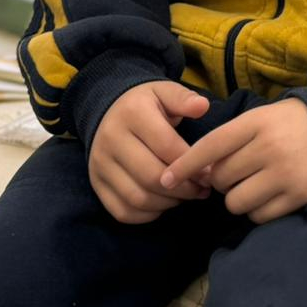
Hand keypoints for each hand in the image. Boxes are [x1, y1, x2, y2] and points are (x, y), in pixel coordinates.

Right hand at [88, 80, 215, 223]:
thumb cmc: (145, 104)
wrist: (108, 110)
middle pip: (152, 176)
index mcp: (132, 113)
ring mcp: (100, 165)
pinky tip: (164, 202)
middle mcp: (111, 139)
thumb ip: (184, 99)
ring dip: (168, 203)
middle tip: (202, 189)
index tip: (210, 172)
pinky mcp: (96, 184)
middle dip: (183, 188)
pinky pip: (122, 211)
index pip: (166, 146)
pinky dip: (147, 214)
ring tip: (186, 195)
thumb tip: (203, 106)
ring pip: (138, 198)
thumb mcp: (164, 91)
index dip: (192, 164)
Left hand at [159, 96, 306, 224]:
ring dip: (238, 196)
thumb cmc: (288, 125)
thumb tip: (200, 172)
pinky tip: (270, 193)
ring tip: (254, 182)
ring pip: (236, 201)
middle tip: (238, 170)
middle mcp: (271, 147)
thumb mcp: (260, 117)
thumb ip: (231, 139)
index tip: (165, 177)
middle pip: (221, 178)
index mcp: (258, 122)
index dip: (185, 163)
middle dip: (221, 180)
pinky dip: (258, 209)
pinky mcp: (300, 196)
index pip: (212, 145)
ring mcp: (286, 174)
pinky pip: (259, 216)